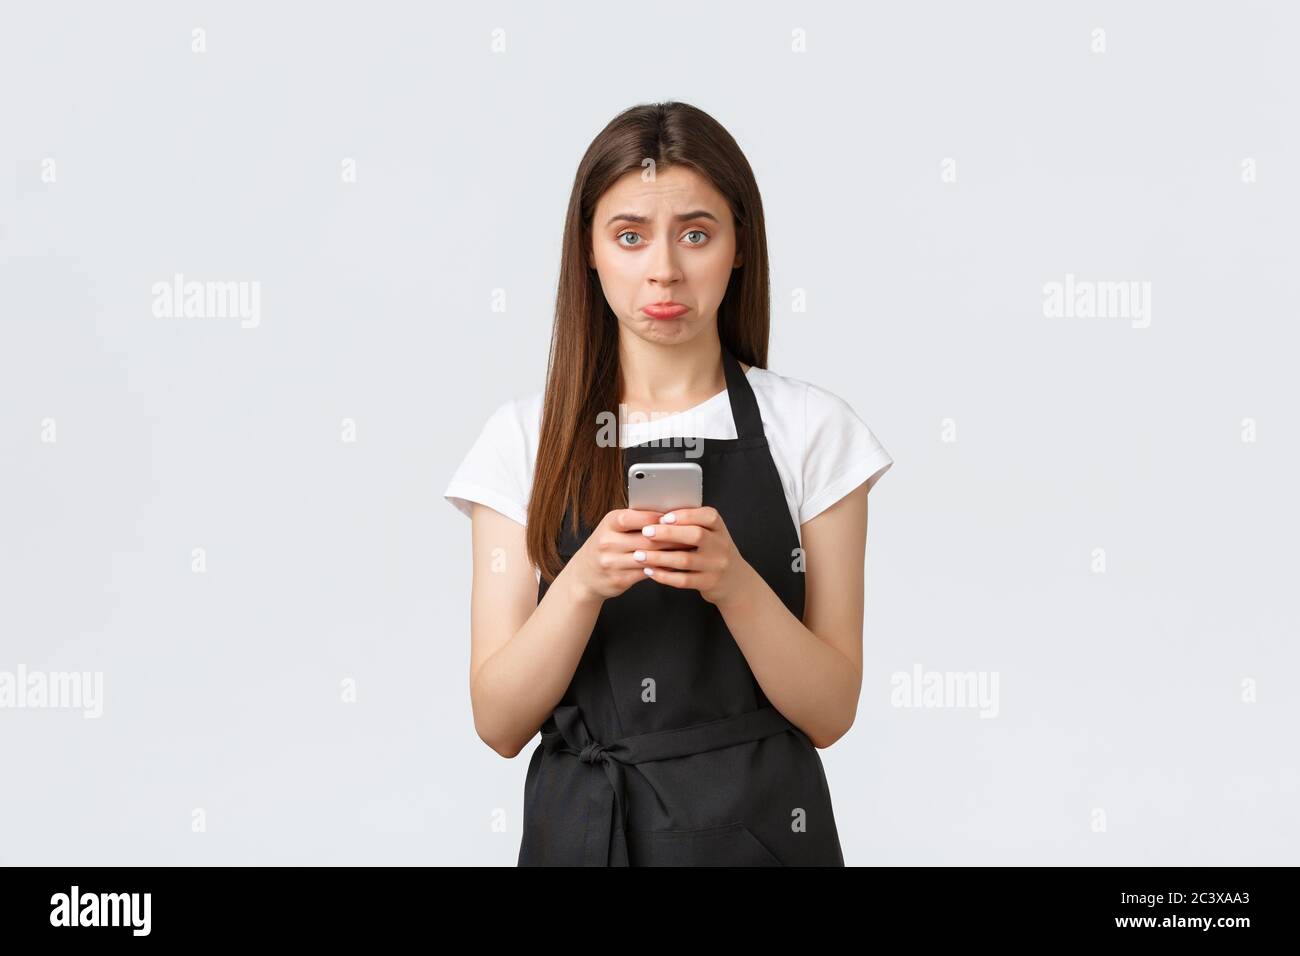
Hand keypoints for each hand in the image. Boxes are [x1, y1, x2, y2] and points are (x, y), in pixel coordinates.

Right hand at [567, 507, 687, 603]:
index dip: (654, 518)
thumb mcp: (613, 528)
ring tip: (688, 549)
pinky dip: (663, 568)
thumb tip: (666, 512)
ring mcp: (612, 563)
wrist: (584, 575)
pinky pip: (647, 573)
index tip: (674, 517)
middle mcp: (608, 542)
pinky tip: (675, 564)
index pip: (632, 517)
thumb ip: (635, 520)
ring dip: (670, 554)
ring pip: (649, 557)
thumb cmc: (606, 545)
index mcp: (608, 524)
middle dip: (670, 537)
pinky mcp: (619, 580)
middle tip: (691, 535)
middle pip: (645, 539)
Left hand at [634, 506, 754, 606]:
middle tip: (646, 532)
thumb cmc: (713, 551)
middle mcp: (720, 545)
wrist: (734, 580)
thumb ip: (690, 524)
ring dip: (659, 557)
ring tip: (639, 555)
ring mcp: (716, 566)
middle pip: (696, 536)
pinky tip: (650, 571)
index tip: (664, 517)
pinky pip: (683, 580)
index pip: (707, 516)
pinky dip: (664, 576)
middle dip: (668, 533)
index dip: (685, 515)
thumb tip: (656, 514)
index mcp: (719, 528)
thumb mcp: (710, 534)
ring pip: (685, 560)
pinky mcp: (708, 583)